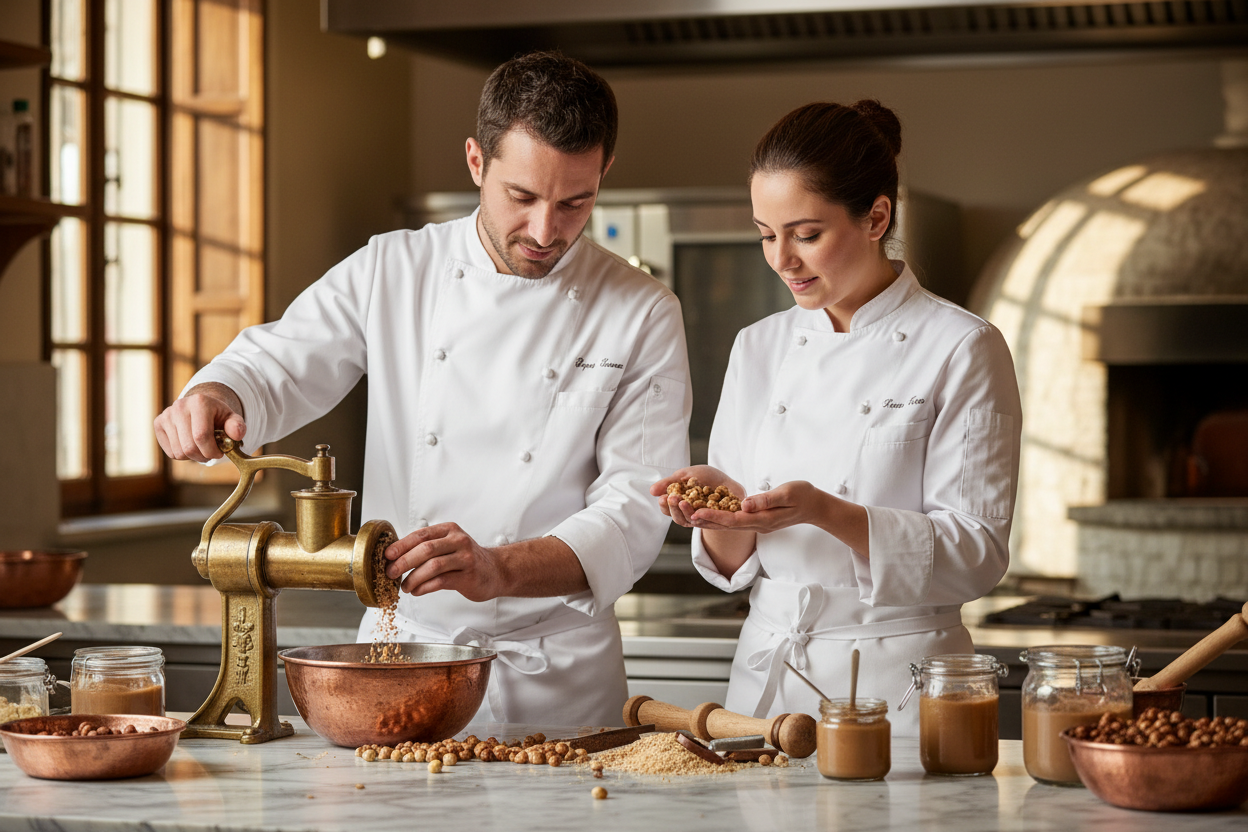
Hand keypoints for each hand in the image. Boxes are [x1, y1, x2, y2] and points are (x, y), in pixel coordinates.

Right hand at [153, 383, 246, 462]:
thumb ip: (237, 426)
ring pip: (179, 452)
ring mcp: (167, 414)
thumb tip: (236, 434)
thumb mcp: (232, 419)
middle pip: (189, 447)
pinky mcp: (158, 423)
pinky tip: (190, 444)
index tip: (220, 453)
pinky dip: (183, 455)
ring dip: (193, 457)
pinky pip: (170, 453)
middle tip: (211, 453)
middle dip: (203, 456)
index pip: (201, 436)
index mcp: (200, 402)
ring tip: (201, 448)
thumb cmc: (218, 416)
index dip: (212, 451)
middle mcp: (180, 406)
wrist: (201, 407)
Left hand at [385, 523, 502, 601]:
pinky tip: (417, 591)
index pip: (421, 535)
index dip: (401, 545)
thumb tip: (396, 557)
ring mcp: (465, 558)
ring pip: (433, 566)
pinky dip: (425, 587)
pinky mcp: (468, 575)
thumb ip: (428, 547)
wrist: (496, 570)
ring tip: (405, 586)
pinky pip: (441, 581)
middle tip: (391, 572)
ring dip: (414, 578)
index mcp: (449, 530)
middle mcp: (459, 540)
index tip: (387, 556)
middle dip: (404, 562)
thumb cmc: (467, 559)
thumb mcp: (449, 545)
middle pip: (426, 549)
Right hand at [650, 465, 745, 528]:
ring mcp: (702, 519)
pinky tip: (699, 510)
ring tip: (683, 502)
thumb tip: (652, 491)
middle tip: (671, 498)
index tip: (663, 497)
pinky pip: (709, 521)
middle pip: (678, 518)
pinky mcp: (717, 520)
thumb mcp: (684, 475)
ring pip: (691, 521)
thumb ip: (669, 483)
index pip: (667, 509)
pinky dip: (703, 516)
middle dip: (673, 508)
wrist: (727, 480)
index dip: (664, 505)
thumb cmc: (704, 478)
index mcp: (679, 504)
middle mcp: (689, 514)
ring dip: (685, 512)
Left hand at [689, 480, 828, 534]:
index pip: (734, 520)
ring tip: (690, 515)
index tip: (696, 512)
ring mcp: (758, 525)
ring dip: (710, 521)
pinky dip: (721, 519)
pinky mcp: (758, 521)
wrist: (815, 506)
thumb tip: (745, 505)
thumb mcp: (787, 493)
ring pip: (730, 526)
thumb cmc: (803, 495)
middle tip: (684, 514)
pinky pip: (735, 522)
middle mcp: (758, 525)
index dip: (713, 517)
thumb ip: (766, 499)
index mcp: (763, 519)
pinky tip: (709, 514)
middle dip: (705, 520)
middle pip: (727, 526)